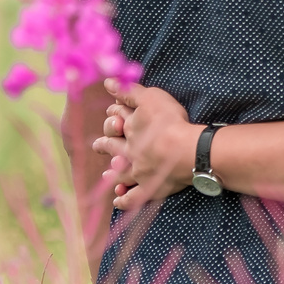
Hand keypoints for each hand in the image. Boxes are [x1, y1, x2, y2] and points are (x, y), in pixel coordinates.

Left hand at [91, 83, 200, 211]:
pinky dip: (124, 200)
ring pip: (119, 174)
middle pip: (113, 147)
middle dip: (105, 145)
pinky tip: (117, 201)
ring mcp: (138, 172)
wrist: (186, 151)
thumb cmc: (170, 122)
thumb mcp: (151, 98)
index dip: (114, 115)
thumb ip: (130, 91)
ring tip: (106, 174)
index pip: (117, 119)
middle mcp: (129, 152)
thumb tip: (107, 82)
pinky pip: (133, 198)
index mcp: (130, 129)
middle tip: (98, 145)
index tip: (112, 114)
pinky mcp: (148, 189)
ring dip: (112, 174)